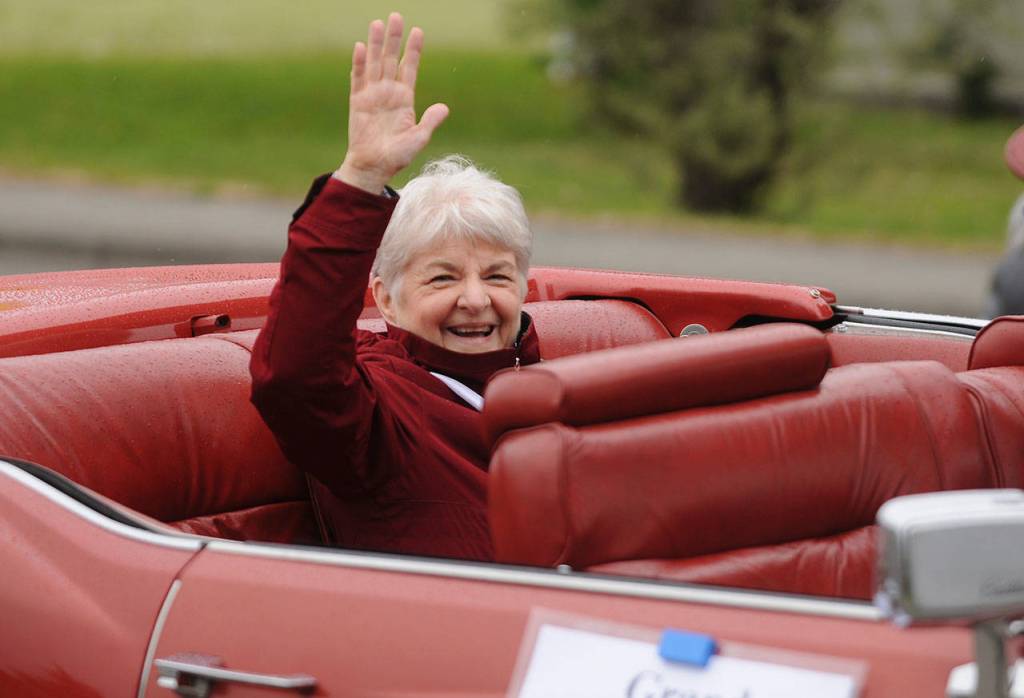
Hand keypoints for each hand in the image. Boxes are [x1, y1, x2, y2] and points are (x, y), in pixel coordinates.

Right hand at [335, 13, 448, 192]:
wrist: (374, 167)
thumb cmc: (397, 156)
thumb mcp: (419, 138)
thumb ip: (430, 122)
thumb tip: (444, 108)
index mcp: (404, 99)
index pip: (410, 69)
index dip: (413, 50)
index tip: (418, 31)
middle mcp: (388, 93)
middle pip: (392, 60)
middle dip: (395, 39)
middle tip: (397, 16)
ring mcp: (372, 95)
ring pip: (375, 64)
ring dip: (377, 44)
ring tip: (378, 24)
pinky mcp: (357, 101)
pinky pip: (358, 79)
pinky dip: (359, 63)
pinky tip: (361, 47)